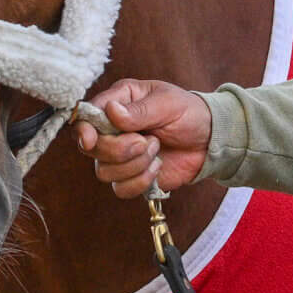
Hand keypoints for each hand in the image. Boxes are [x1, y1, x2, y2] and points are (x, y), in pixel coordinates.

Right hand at [76, 78, 214, 198]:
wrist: (210, 140)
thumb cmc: (189, 113)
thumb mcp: (167, 103)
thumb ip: (139, 110)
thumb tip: (112, 112)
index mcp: (117, 103)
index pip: (84, 117)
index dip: (83, 130)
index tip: (91, 139)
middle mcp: (112, 130)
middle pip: (91, 149)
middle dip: (119, 149)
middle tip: (147, 140)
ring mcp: (120, 156)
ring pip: (104, 172)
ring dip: (134, 164)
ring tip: (156, 149)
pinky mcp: (131, 177)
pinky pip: (121, 189)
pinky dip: (140, 181)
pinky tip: (157, 168)